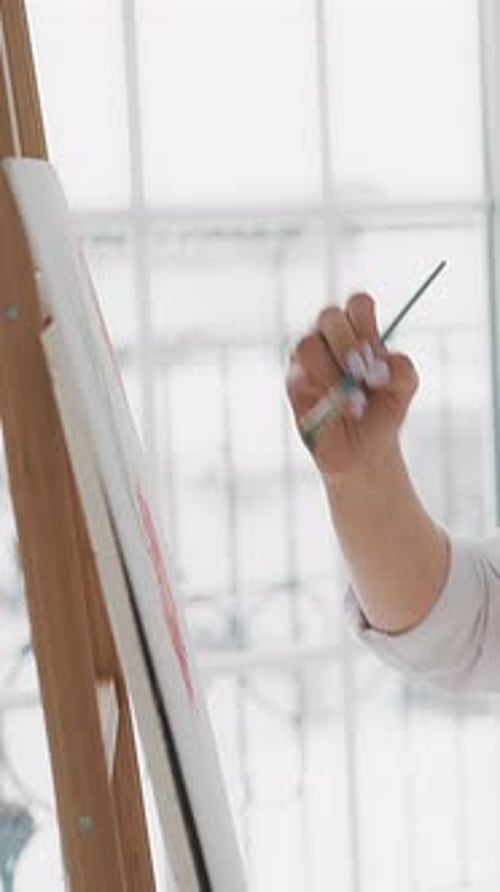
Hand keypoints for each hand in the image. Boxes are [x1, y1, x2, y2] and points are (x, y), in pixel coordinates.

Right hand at [286, 293, 418, 478]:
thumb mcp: (404, 389)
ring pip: (308, 344)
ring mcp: (309, 358)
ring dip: (332, 372)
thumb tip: (380, 364)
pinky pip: (300, 374)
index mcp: (359, 331)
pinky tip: (340, 410)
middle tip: (361, 373)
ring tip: (355, 402)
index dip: (364, 321)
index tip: (375, 354)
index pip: (357, 304)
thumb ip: (402, 369)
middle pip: (329, 316)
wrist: (364, 449)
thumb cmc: (383, 411)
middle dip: (346, 343)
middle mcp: (331, 338)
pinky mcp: (295, 381)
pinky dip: (323, 392)